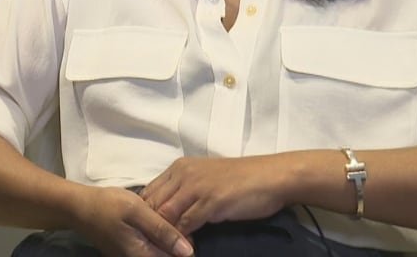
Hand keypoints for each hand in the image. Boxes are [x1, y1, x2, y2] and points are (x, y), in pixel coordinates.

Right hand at [71, 186, 194, 256]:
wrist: (77, 206)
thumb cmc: (107, 205)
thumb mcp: (137, 211)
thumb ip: (162, 230)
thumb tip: (188, 251)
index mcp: (142, 255)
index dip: (185, 245)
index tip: (185, 226)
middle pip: (166, 256)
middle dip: (174, 242)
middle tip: (170, 220)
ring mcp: (130, 256)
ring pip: (157, 252)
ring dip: (164, 239)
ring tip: (161, 219)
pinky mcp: (126, 250)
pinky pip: (147, 248)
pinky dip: (153, 237)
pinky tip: (151, 221)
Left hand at [140, 155, 293, 235]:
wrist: (272, 177)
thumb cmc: (241, 180)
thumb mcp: (206, 180)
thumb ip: (186, 191)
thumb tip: (169, 212)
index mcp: (179, 168)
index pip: (149, 192)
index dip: (145, 214)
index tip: (148, 232)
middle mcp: (183, 174)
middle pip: (152, 204)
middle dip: (150, 227)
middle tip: (153, 245)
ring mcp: (195, 187)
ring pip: (165, 215)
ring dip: (164, 235)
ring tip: (166, 249)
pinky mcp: (210, 201)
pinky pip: (185, 224)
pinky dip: (182, 239)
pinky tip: (185, 248)